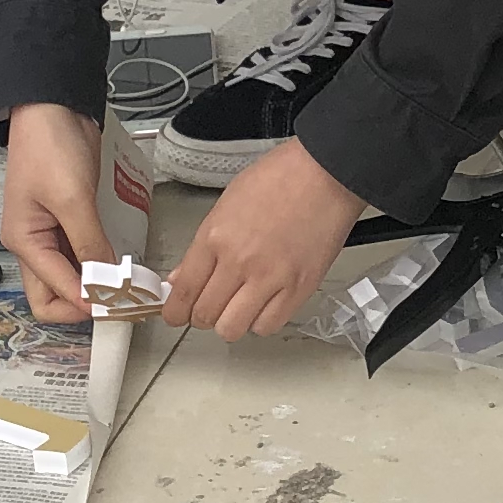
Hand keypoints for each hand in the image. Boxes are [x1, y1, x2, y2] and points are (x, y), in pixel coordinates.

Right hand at [0, 103, 108, 324]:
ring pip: (71, 277)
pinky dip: (100, 264)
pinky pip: (84, 254)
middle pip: (54, 295)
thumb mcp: (72, 199)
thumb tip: (105, 283)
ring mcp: (53, 233)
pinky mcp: (71, 220)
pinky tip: (120, 265)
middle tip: (120, 303)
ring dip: (95, 285)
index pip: (54, 292)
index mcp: (24, 241)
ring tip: (126, 286)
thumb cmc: (50, 146)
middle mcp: (34, 243)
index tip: (120, 305)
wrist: (54, 108)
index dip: (86, 303)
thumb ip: (89, 244)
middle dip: (84, 304)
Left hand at [165, 138, 368, 340]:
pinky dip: (261, 321)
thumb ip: (204, 245)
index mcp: (216, 236)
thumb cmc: (281, 178)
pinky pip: (268, 326)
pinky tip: (263, 304)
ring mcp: (270, 278)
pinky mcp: (298, 288)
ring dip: (230, 322)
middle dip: (201, 316)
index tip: (175, 314)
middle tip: (208, 306)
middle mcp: (239, 262)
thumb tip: (185, 275)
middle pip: (204, 315)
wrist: (327, 174)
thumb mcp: (228, 202)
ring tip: (238, 306)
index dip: (174, 311)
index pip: (184, 291)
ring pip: (232, 329)